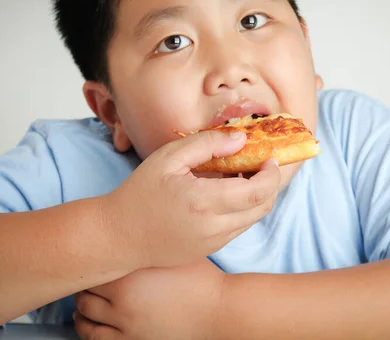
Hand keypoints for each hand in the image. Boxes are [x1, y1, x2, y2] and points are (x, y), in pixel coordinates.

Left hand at [74, 258, 224, 339]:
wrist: (216, 309)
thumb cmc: (199, 278)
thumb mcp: (173, 252)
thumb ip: (149, 244)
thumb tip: (132, 231)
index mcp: (130, 274)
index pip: (93, 267)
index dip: (90, 262)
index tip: (91, 258)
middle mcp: (121, 299)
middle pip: (84, 291)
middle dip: (83, 284)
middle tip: (86, 278)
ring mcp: (125, 323)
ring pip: (85, 317)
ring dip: (79, 308)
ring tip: (82, 301)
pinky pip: (96, 338)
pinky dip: (85, 330)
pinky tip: (85, 323)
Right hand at [100, 130, 280, 270]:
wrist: (118, 236)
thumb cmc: (139, 193)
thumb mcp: (168, 158)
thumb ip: (207, 144)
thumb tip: (241, 139)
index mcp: (204, 202)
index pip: (258, 191)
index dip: (271, 174)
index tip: (268, 158)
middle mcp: (214, 228)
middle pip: (262, 208)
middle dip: (270, 185)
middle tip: (260, 166)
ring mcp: (213, 243)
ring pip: (252, 220)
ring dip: (256, 198)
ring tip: (241, 177)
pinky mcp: (209, 250)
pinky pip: (236, 229)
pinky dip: (241, 210)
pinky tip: (224, 194)